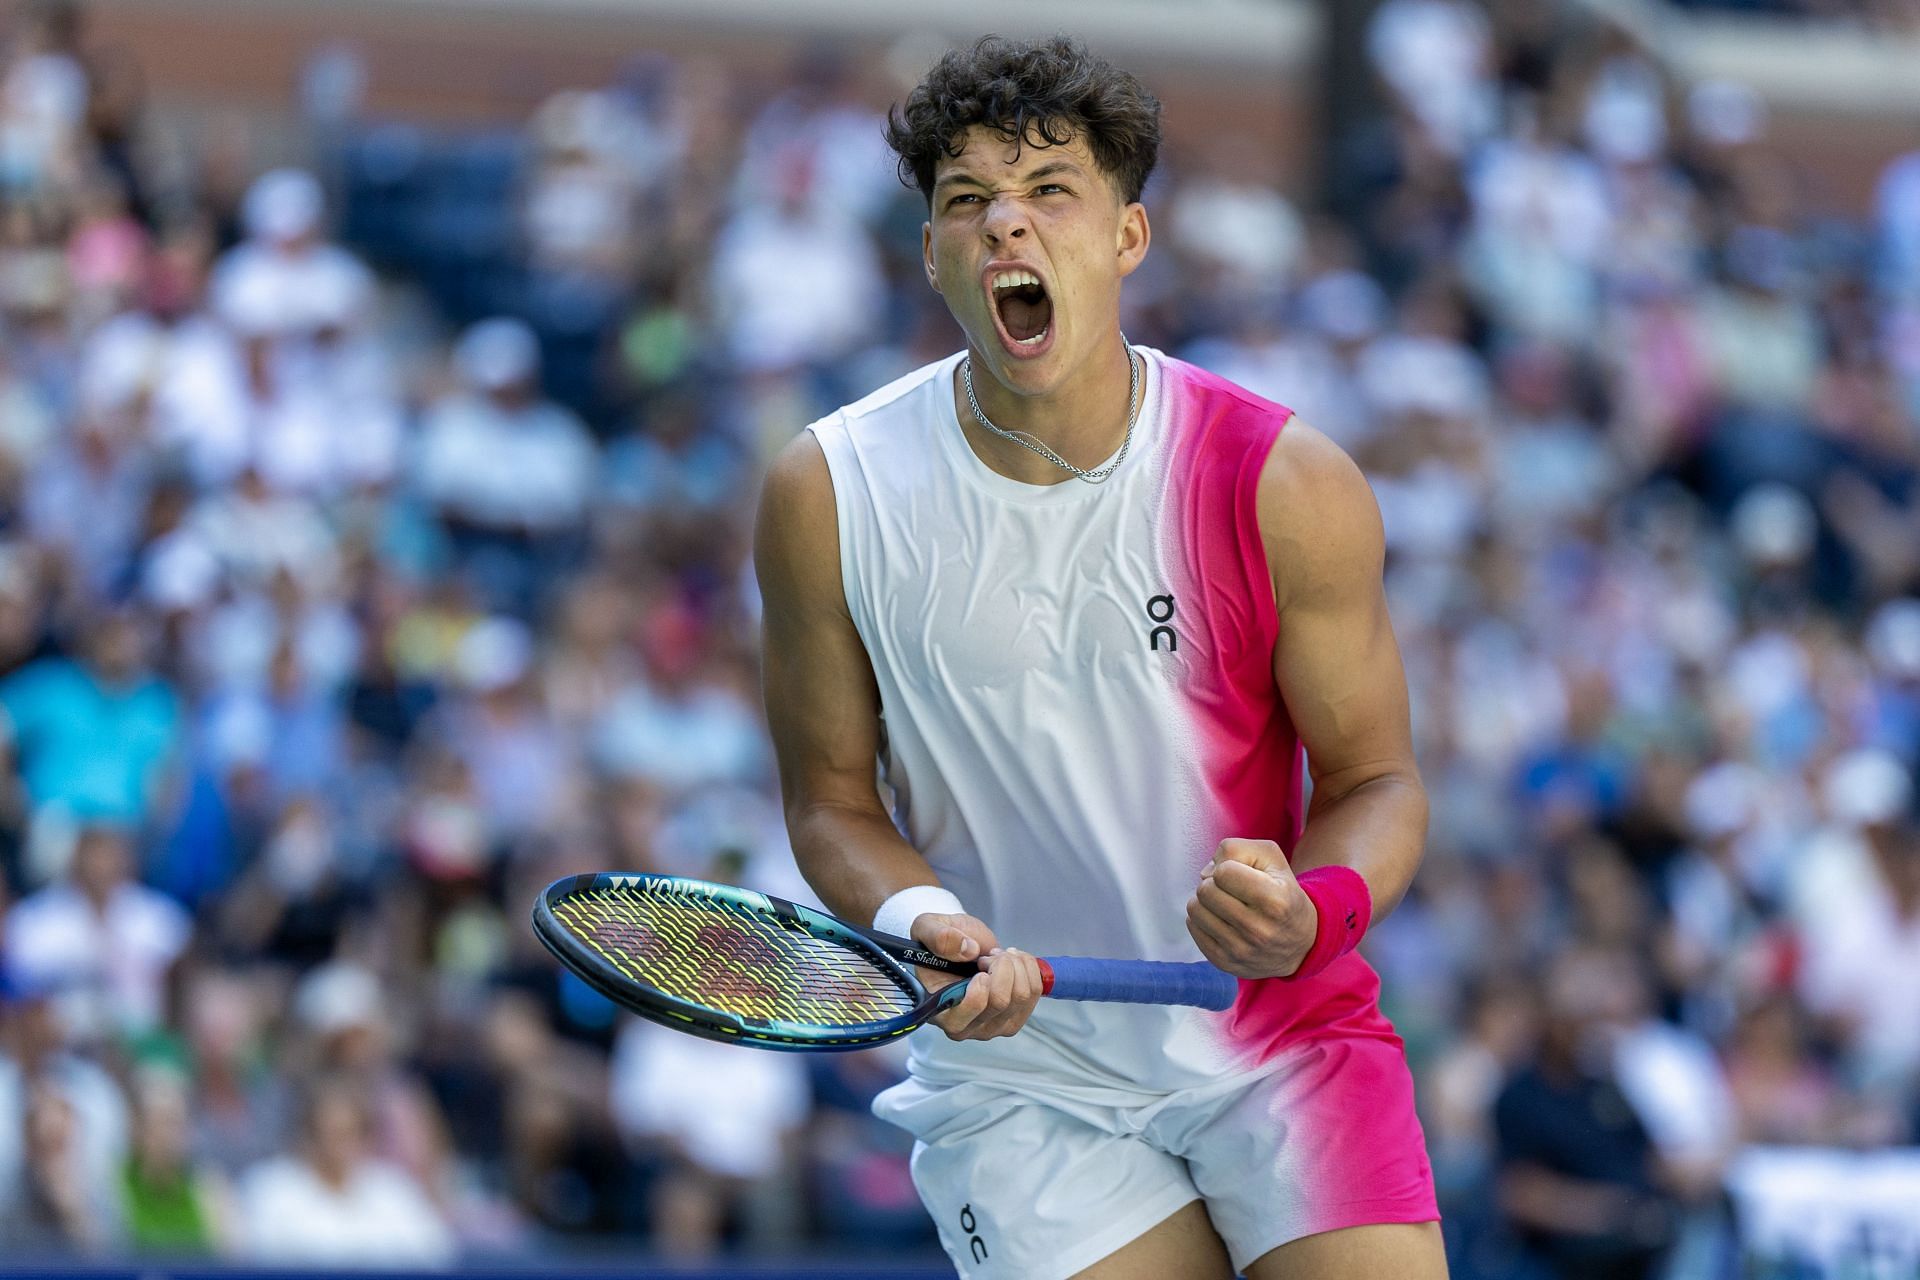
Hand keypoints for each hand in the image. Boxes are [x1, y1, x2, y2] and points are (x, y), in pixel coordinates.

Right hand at [911, 912, 1044, 1041]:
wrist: (961, 945)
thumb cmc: (942, 943)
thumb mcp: (928, 928)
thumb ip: (939, 937)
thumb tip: (967, 950)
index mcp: (939, 1012)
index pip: (963, 1017)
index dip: (978, 990)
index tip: (978, 966)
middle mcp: (966, 1026)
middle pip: (1000, 1001)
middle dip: (1001, 966)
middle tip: (987, 955)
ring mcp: (993, 1025)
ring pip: (1021, 996)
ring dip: (1015, 965)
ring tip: (999, 956)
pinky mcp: (1015, 1016)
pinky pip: (1034, 992)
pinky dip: (1028, 968)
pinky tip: (1013, 961)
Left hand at [1185, 838, 1317, 978]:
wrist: (1301, 943)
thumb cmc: (1282, 892)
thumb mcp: (1271, 859)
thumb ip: (1236, 849)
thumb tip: (1205, 872)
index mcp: (1275, 901)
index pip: (1223, 872)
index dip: (1227, 868)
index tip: (1241, 876)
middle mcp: (1258, 930)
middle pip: (1205, 891)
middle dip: (1213, 883)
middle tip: (1230, 890)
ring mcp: (1240, 951)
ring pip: (1195, 909)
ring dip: (1205, 901)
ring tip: (1225, 903)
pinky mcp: (1225, 963)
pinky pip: (1193, 928)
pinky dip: (1202, 918)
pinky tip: (1221, 920)